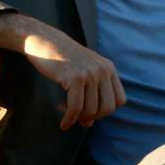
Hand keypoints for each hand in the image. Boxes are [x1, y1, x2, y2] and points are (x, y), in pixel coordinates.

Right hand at [0, 13, 126, 129]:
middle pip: (108, 108)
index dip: (106, 110)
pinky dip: (69, 120)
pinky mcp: (74, 78)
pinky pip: (75, 108)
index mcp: (108, 67)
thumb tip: (89, 124)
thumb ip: (92, 93)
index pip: (120, 100)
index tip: (91, 110)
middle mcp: (102, 70)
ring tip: (67, 116)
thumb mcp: (85, 69)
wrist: (45, 40)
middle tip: (80, 118)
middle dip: (94, 117)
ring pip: (91, 111)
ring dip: (78, 119)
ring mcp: (89, 74)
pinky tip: (64, 124)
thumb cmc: (62, 59)